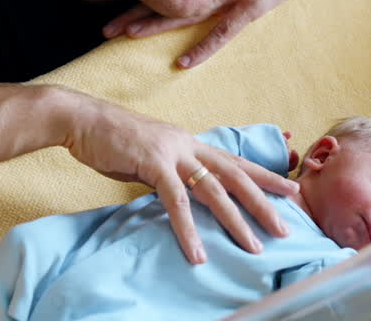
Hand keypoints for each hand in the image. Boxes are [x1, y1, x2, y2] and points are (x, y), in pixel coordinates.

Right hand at [59, 90, 299, 263]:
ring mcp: (172, 152)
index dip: (264, 175)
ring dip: (236, 221)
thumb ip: (170, 171)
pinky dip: (188, 229)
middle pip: (236, 174)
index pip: (235, 160)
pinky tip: (198, 251)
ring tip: (254, 246)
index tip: (290, 189)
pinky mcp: (152, 164)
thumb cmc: (111, 139)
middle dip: (265, 201)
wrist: (81, 119)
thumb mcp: (150, 154)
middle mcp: (188, 143)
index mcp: (190, 141)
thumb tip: (182, 193)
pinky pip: (176, 201)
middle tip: (287, 226)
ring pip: (215, 189)